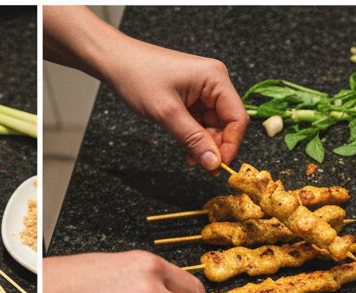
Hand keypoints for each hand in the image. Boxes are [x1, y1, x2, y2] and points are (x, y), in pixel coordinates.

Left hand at [43, 7, 247, 172]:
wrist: (118, 64)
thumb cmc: (140, 78)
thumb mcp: (168, 114)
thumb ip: (193, 139)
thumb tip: (213, 162)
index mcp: (215, 78)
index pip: (237, 118)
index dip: (231, 145)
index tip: (218, 166)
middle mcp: (214, 82)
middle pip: (227, 123)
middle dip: (215, 147)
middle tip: (203, 167)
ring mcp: (203, 90)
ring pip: (214, 126)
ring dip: (204, 145)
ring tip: (190, 159)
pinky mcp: (192, 98)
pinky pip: (201, 123)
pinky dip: (195, 138)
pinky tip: (187, 150)